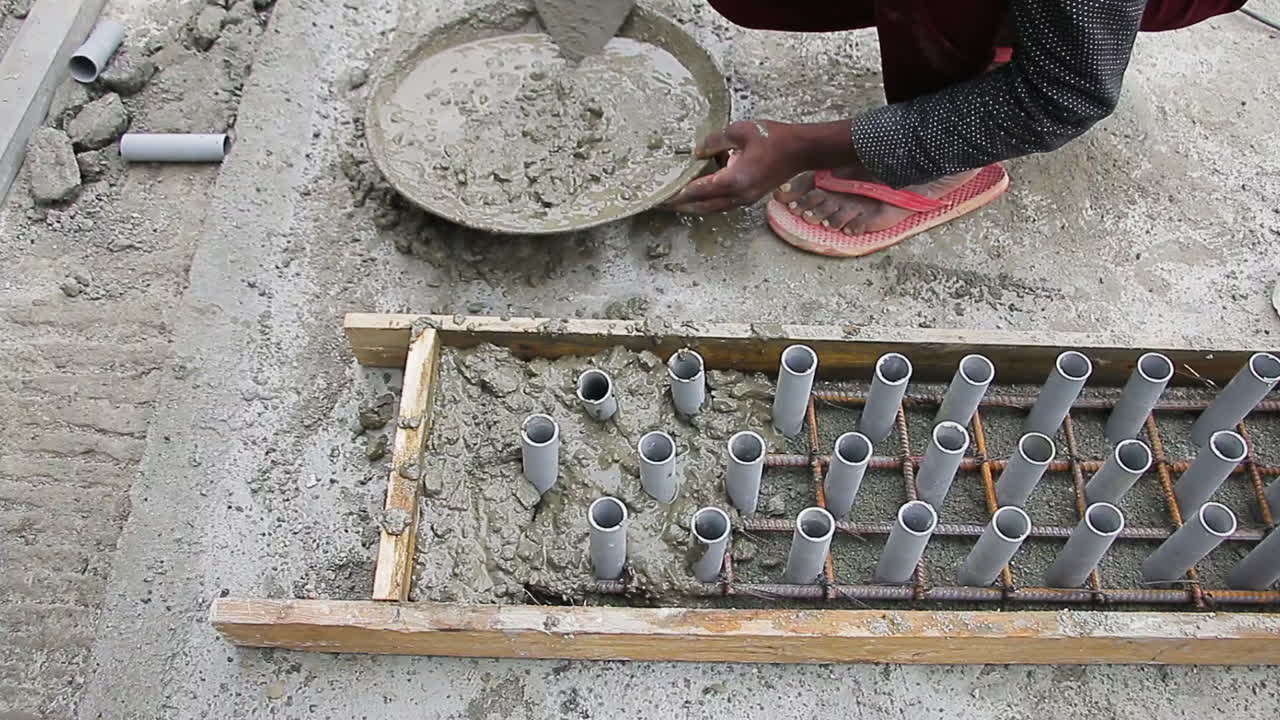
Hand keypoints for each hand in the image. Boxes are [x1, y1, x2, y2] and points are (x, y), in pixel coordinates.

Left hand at [664, 120, 805, 213]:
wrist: (801, 151)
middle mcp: (738, 195)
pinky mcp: (749, 198)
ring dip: (693, 205)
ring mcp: (744, 199)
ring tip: (675, 201)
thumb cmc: (774, 138)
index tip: (662, 195)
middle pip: (702, 206)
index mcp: (734, 180)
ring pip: (711, 208)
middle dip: (681, 205)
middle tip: (662, 203)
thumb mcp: (740, 131)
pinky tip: (698, 194)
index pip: (698, 190)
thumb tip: (696, 152)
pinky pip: (722, 204)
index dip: (678, 193)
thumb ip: (715, 141)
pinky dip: (707, 202)